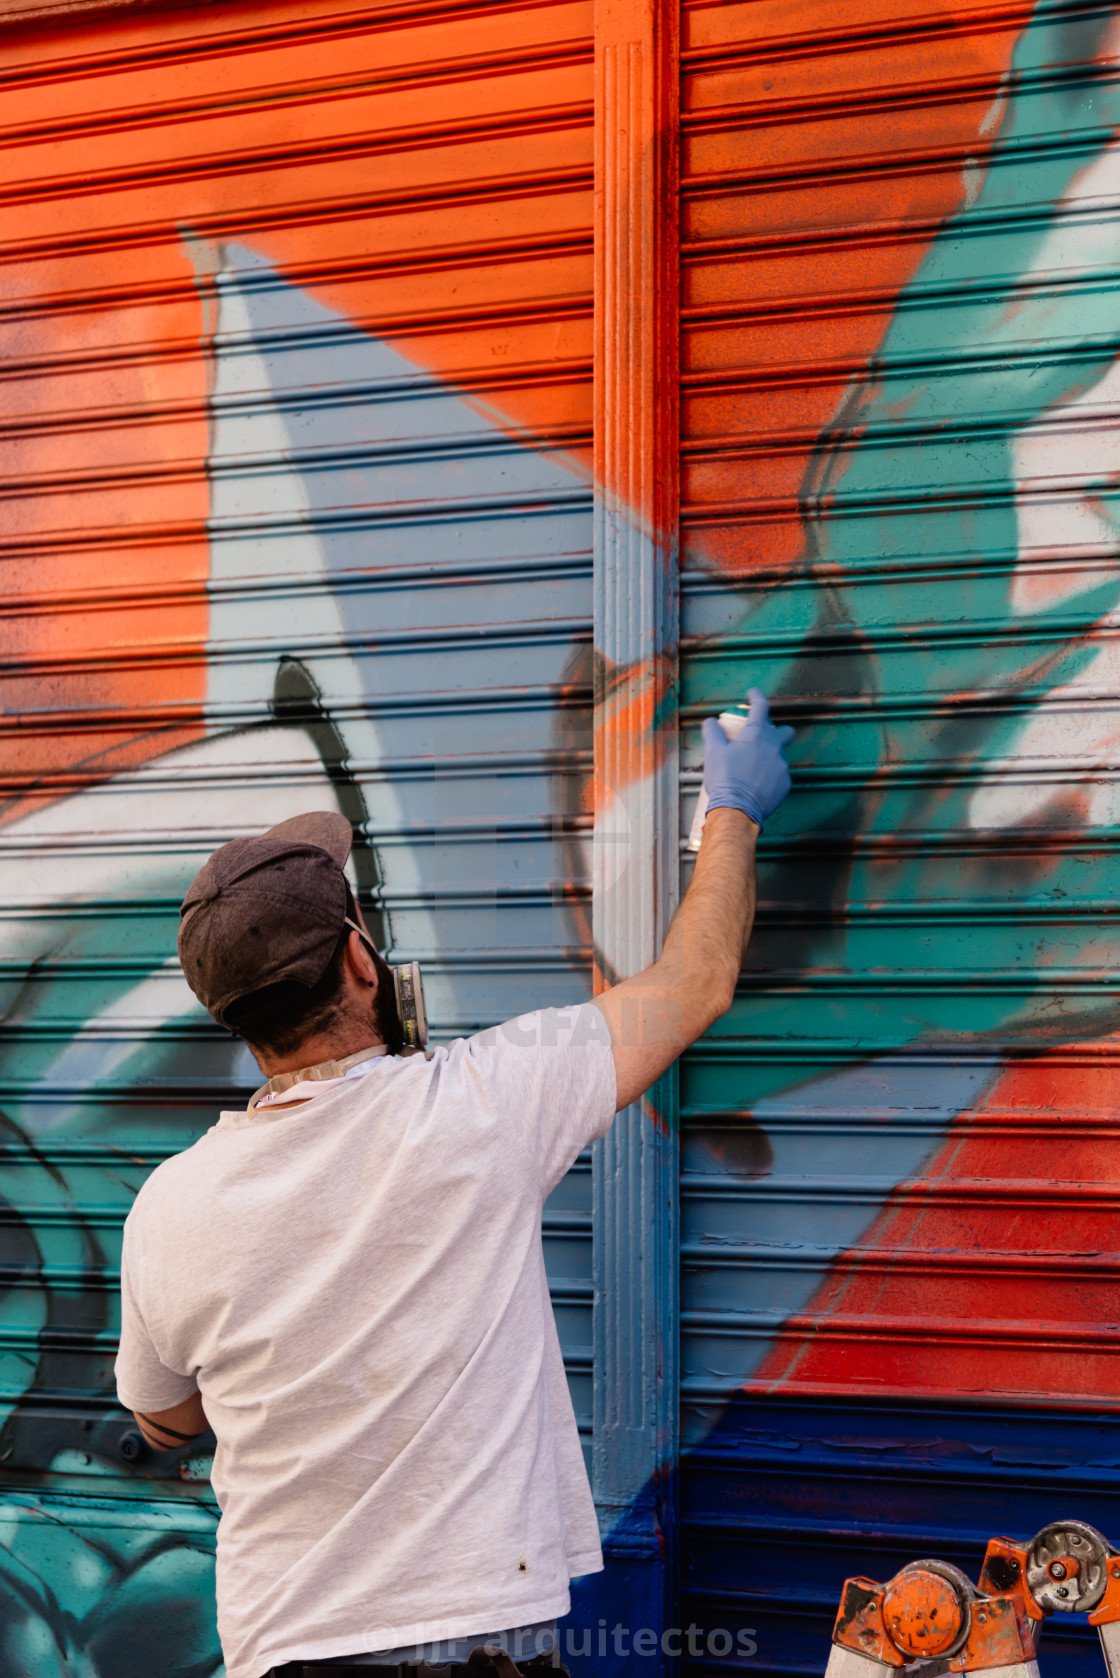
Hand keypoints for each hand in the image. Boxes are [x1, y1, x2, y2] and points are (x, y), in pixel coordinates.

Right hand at [702, 689, 793, 830]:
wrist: (737, 810)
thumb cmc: (725, 780)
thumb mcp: (713, 752)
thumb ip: (713, 733)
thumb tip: (710, 722)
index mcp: (756, 735)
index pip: (760, 707)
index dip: (757, 696)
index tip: (753, 694)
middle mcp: (774, 747)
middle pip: (784, 731)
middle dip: (776, 731)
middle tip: (762, 738)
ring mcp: (782, 766)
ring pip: (780, 755)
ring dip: (769, 757)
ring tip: (752, 769)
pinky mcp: (785, 784)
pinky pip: (780, 775)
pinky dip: (770, 776)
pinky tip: (757, 784)